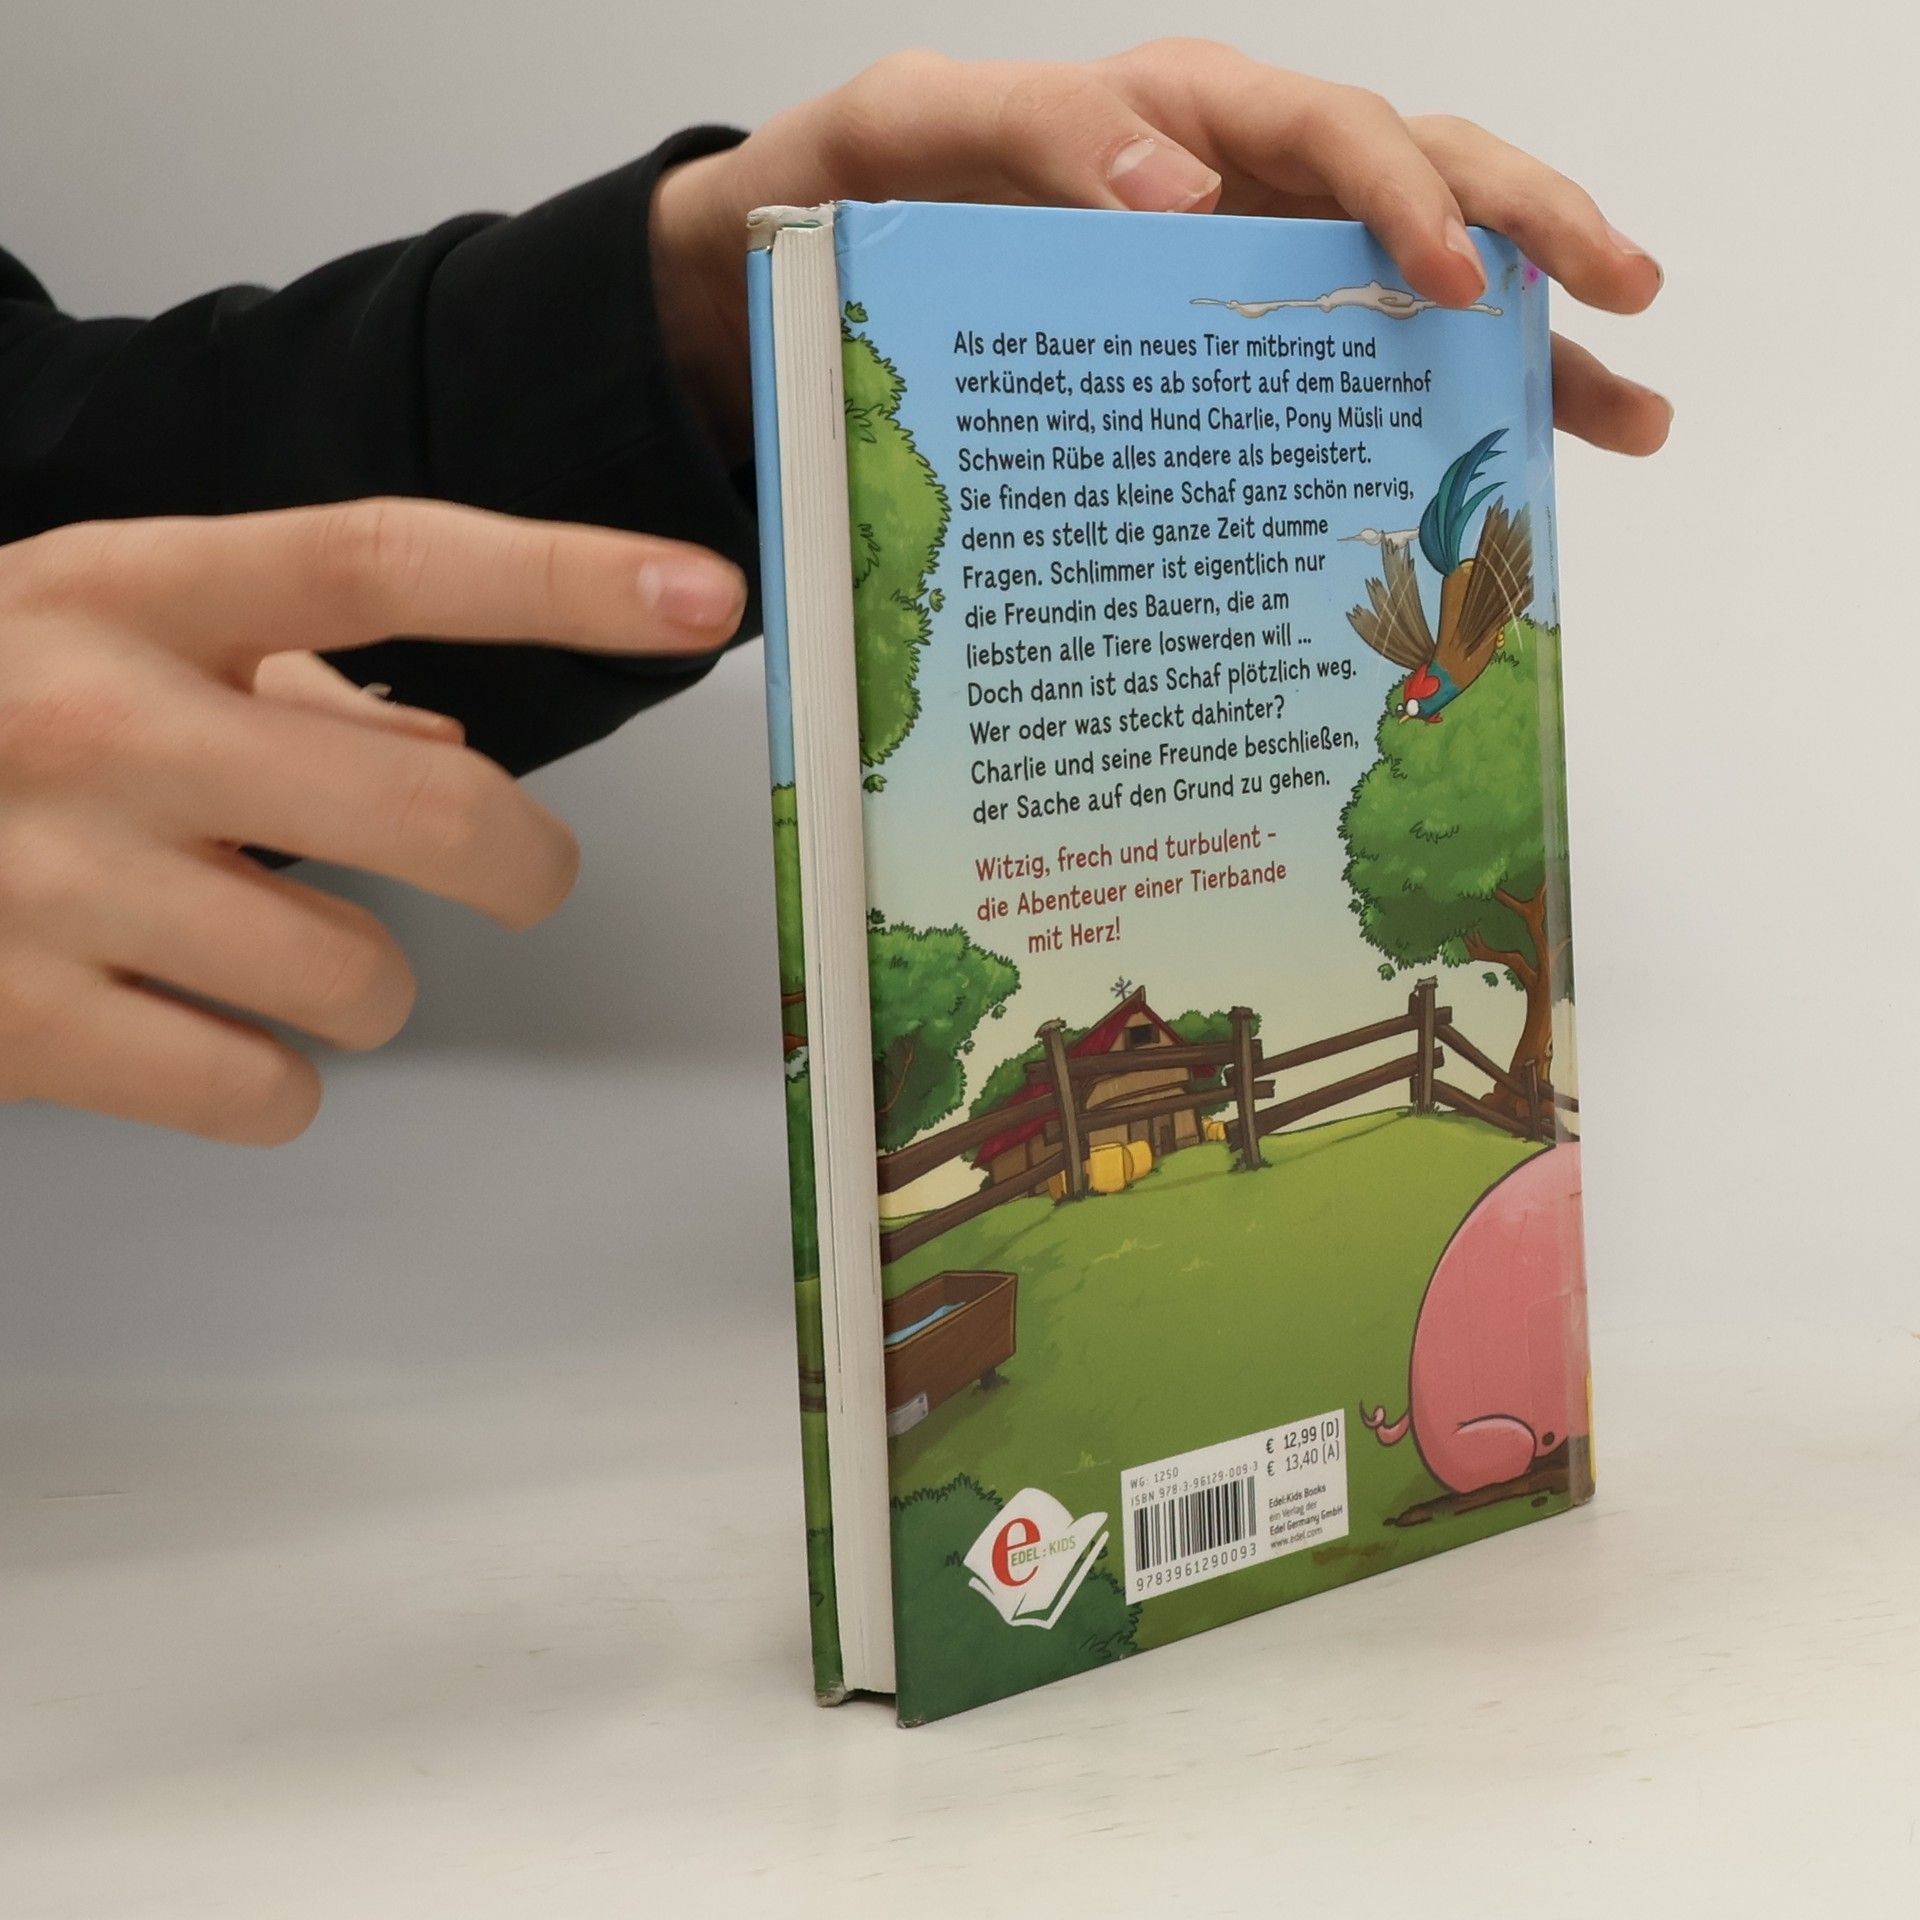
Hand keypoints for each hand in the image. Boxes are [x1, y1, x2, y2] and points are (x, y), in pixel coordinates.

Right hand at [0, 500, 745, 1142]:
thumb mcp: (100, 635)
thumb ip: (282, 675)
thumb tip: (450, 738)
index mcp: (126, 591)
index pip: (383, 556)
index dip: (561, 575)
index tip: (702, 591)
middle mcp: (95, 716)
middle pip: (432, 804)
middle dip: (524, 864)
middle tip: (523, 878)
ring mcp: (49, 877)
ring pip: (362, 979)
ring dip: (366, 986)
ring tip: (271, 949)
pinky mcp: (15, 1025)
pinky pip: (265, 1091)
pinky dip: (273, 1083)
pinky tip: (201, 1032)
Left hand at [652, 41, 1669, 461]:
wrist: (809, 275)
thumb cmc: (864, 190)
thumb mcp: (912, 134)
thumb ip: (1030, 134)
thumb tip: (1175, 190)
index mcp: (1183, 119)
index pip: (1330, 132)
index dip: (1402, 194)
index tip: (1447, 276)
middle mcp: (1242, 192)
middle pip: (1423, 187)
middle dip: (1533, 235)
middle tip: (1623, 294)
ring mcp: (1251, 279)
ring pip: (1418, 293)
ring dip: (1528, 350)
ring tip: (1628, 414)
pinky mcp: (1234, 360)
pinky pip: (1352, 380)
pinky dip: (1429, 421)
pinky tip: (1501, 478)